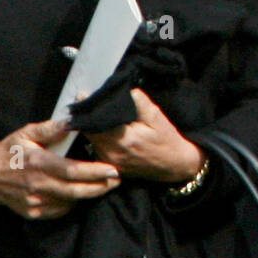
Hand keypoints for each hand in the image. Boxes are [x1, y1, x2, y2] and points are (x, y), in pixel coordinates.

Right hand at [0, 118, 120, 219]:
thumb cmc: (9, 151)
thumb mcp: (26, 133)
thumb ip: (49, 128)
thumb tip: (71, 121)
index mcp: (38, 164)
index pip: (72, 170)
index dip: (94, 172)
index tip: (112, 169)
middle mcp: (37, 185)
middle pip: (75, 191)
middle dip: (100, 187)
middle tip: (117, 180)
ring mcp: (34, 202)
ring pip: (69, 202)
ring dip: (88, 195)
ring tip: (104, 185)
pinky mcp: (32, 212)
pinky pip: (58, 211)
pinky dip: (71, 203)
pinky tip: (79, 193)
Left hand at [83, 89, 205, 183]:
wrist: (174, 165)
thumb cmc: (167, 139)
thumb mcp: (157, 117)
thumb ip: (140, 103)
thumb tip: (125, 90)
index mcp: (123, 139)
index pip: (96, 122)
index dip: (88, 108)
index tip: (82, 94)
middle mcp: (112, 153)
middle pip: (89, 132)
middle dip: (87, 116)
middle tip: (86, 101)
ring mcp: (110, 162)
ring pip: (91, 141)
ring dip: (91, 128)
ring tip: (93, 113)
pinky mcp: (111, 167)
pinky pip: (97, 150)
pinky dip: (98, 138)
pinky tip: (103, 130)